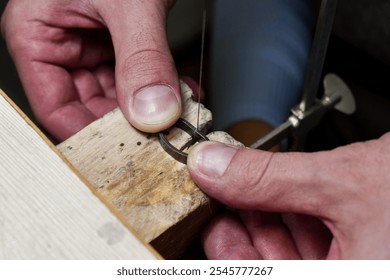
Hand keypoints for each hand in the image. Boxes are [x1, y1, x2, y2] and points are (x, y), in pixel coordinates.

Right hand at [1, 0, 180, 140]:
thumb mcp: (126, 2)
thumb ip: (141, 56)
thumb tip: (152, 111)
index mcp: (37, 35)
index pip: (55, 109)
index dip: (89, 136)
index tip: (125, 152)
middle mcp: (65, 45)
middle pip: (93, 108)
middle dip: (130, 124)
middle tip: (161, 137)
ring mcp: (96, 46)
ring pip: (122, 96)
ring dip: (152, 108)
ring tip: (177, 114)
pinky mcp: (123, 43)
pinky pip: (141, 77)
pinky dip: (163, 88)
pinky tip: (183, 93)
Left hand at [187, 132, 389, 258]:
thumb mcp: (344, 182)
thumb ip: (270, 178)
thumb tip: (215, 165)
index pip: (254, 276)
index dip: (225, 248)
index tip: (207, 211)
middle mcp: (352, 279)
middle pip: (273, 264)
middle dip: (244, 226)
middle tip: (218, 192)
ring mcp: (358, 266)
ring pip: (295, 254)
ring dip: (266, 218)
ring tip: (241, 187)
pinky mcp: (367, 254)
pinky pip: (320, 245)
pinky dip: (296, 217)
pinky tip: (278, 194)